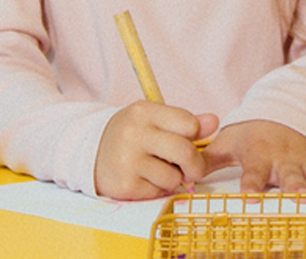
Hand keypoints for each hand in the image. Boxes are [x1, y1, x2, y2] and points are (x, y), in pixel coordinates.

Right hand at [94, 101, 217, 199]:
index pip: (188, 123)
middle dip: (195, 165)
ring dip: (174, 179)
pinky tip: (146, 179)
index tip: (190, 140)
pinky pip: (159, 192)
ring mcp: (128, 161)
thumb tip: (214, 122)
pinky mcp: (125, 186)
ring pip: (174, 177)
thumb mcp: (153, 119)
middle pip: (185, 152)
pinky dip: (159, 189)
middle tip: (192, 169)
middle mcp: (134, 133)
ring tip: (159, 170)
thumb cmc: (131, 134)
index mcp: (144, 111)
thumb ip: (184, 121)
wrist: (91, 152)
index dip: (195, 134)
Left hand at [202, 120, 305, 193]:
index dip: (251, 184)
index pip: (253, 172)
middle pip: (288, 175)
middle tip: (298, 197)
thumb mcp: (228, 141)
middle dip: (293, 186)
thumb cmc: (250, 133)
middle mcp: (283, 158)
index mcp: (258, 155)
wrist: (279, 110)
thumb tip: (185, 174)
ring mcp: (304, 158)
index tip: (249, 196)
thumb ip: (208, 160)